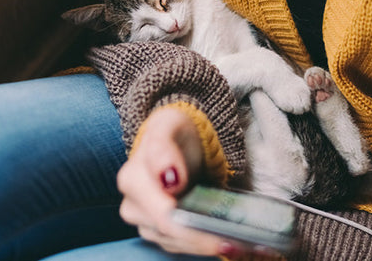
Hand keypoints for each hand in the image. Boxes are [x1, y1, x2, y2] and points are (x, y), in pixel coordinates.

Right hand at [117, 108, 241, 256]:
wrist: (175, 142)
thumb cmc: (173, 133)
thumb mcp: (169, 126)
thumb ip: (163, 148)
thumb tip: (169, 179)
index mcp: (133, 180)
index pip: (162, 215)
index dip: (191, 230)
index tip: (221, 235)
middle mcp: (134, 206)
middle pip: (171, 234)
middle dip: (204, 241)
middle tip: (238, 244)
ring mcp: (145, 221)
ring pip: (177, 244)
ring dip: (206, 246)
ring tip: (238, 244)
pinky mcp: (160, 231)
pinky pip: (182, 244)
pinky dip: (204, 245)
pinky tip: (227, 242)